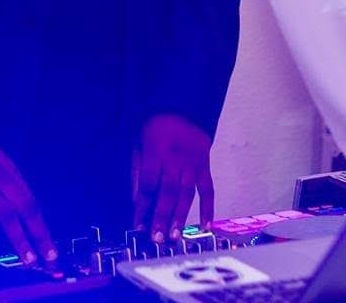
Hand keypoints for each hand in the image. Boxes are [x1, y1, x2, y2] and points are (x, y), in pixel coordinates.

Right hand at [0, 134, 56, 266]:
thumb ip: (1, 176)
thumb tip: (14, 204)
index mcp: (7, 166)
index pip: (29, 200)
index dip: (40, 224)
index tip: (50, 245)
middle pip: (25, 207)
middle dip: (39, 233)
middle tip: (49, 258)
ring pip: (5, 214)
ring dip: (18, 238)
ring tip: (28, 260)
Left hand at [132, 114, 213, 240]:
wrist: (183, 107)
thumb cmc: (155, 126)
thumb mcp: (138, 142)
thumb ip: (137, 170)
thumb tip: (136, 201)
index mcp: (155, 150)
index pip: (147, 184)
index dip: (142, 207)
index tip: (138, 226)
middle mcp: (175, 157)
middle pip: (168, 192)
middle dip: (161, 217)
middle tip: (157, 238)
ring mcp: (193, 162)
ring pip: (187, 193)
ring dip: (180, 216)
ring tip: (174, 235)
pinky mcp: (205, 165)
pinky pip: (208, 189)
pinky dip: (208, 208)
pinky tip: (205, 225)